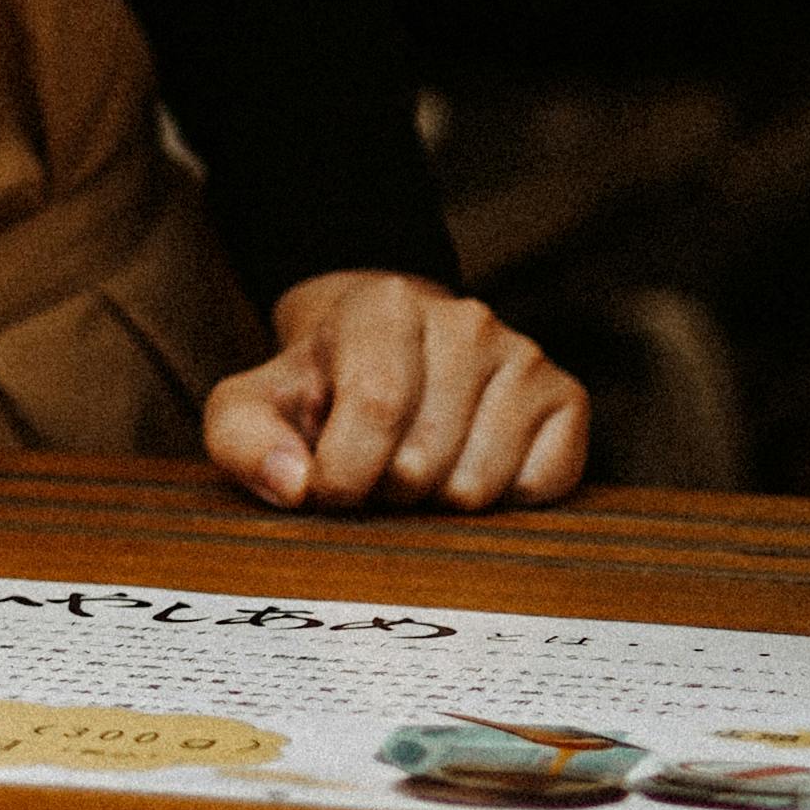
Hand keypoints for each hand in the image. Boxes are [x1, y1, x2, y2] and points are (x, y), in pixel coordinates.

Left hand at [203, 270, 589, 515]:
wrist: (384, 361)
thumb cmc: (317, 393)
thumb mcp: (251, 408)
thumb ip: (243, 443)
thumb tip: (295, 485)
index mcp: (386, 305)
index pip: (376, 405)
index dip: (342, 473)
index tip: (325, 490)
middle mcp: (466, 319)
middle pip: (422, 461)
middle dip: (385, 493)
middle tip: (373, 468)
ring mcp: (523, 355)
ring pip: (476, 487)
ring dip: (436, 503)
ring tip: (417, 466)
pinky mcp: (566, 398)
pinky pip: (537, 489)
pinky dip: (498, 504)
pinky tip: (468, 466)